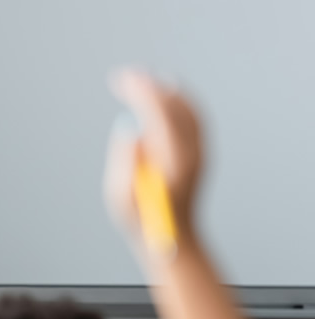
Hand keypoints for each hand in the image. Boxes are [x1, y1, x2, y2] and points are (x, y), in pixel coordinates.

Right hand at [104, 70, 203, 254]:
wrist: (173, 238)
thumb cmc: (142, 220)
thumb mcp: (121, 196)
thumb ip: (125, 160)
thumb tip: (130, 129)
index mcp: (172, 161)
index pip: (160, 112)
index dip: (140, 91)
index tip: (121, 80)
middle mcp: (192, 152)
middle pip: (175, 105)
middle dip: (150, 85)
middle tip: (126, 75)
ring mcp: (200, 152)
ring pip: (189, 108)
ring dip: (166, 89)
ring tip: (144, 79)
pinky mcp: (200, 154)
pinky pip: (195, 117)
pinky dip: (180, 100)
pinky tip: (166, 93)